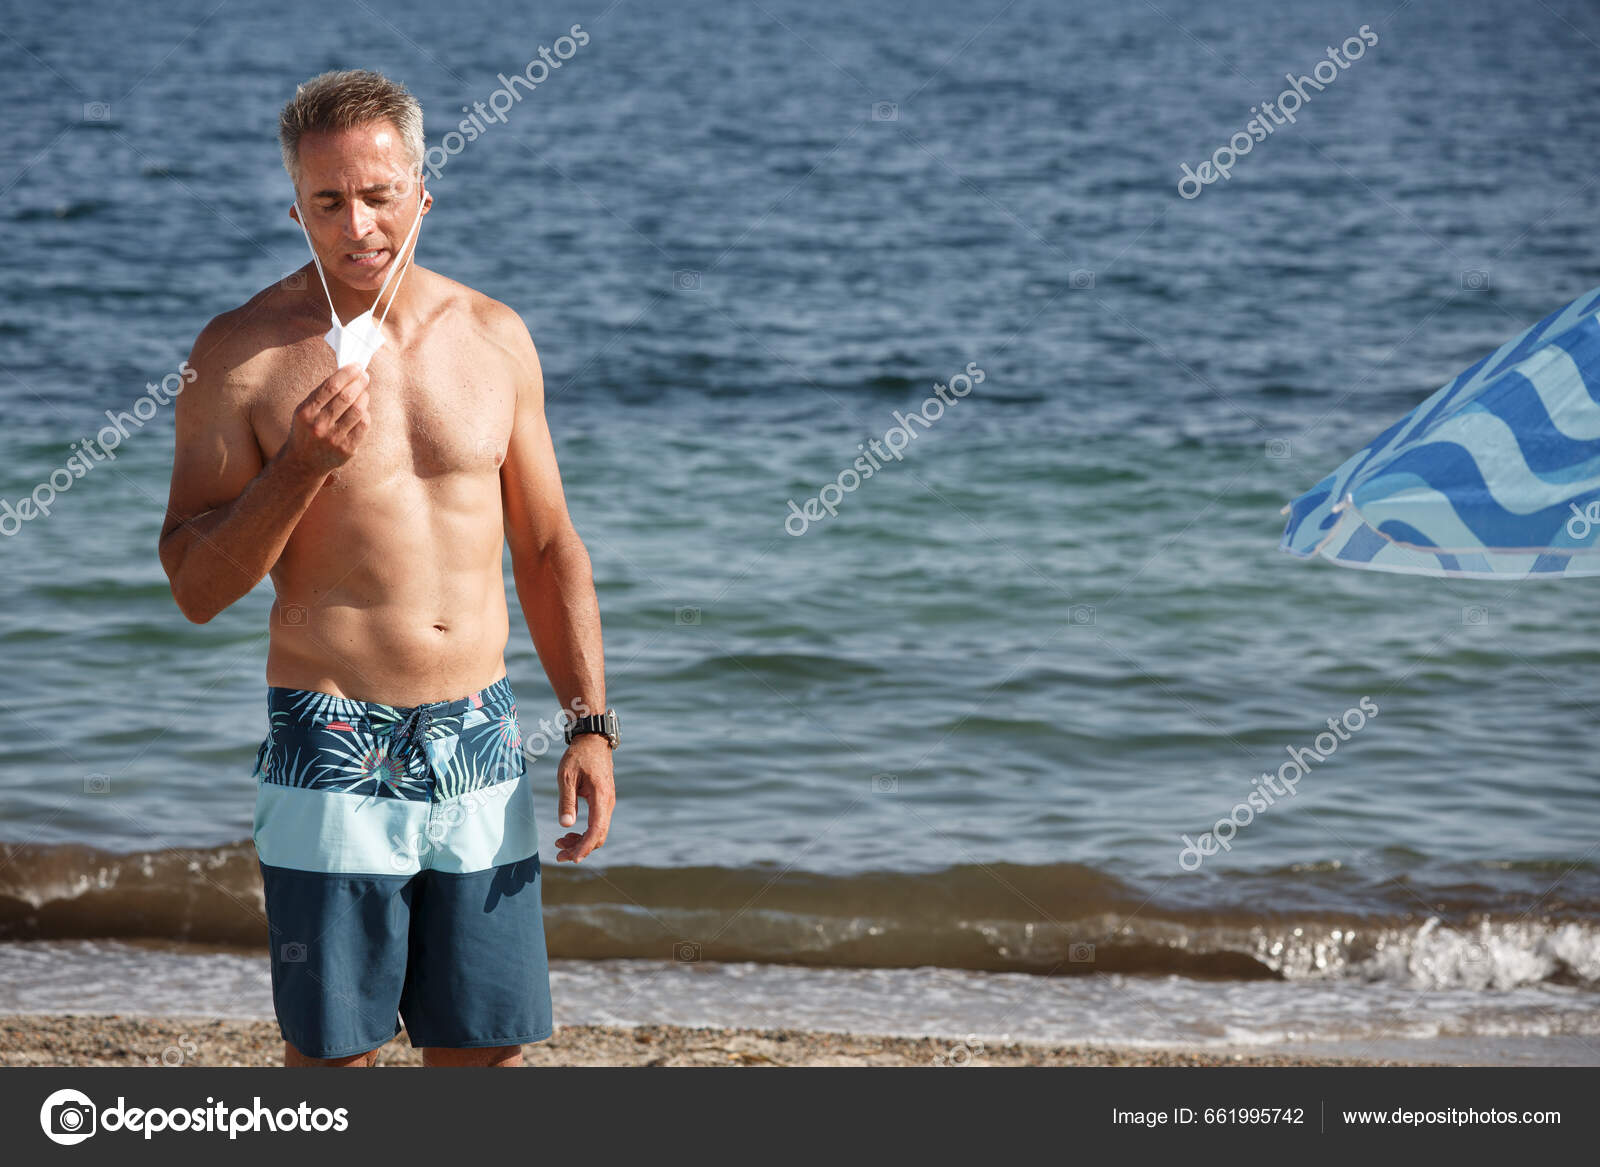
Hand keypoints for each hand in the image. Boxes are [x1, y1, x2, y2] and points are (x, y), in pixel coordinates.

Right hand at [283, 364, 369, 474]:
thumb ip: (323, 393)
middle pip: (346, 397)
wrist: (303, 462)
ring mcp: (334, 439)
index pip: (330, 387)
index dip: (347, 373)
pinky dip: (366, 414)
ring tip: (363, 392)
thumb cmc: (307, 428)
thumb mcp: (306, 410)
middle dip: (359, 383)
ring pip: (358, 410)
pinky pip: (363, 425)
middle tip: (365, 376)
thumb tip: (349, 372)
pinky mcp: (347, 449)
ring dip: (364, 397)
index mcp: (306, 412)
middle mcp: (319, 426)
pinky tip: (363, 410)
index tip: (357, 366)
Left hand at [554, 735, 614, 861]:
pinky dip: (584, 832)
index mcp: (601, 797)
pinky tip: (569, 832)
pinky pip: (597, 823)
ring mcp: (607, 803)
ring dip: (581, 841)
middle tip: (558, 854)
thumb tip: (566, 826)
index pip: (596, 830)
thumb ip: (567, 801)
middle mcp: (608, 803)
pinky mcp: (603, 801)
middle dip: (580, 849)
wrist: (592, 740)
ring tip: (560, 843)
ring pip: (598, 831)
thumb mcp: (567, 776)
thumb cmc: (578, 756)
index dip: (585, 847)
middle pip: (599, 836)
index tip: (572, 859)